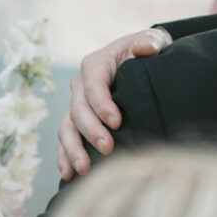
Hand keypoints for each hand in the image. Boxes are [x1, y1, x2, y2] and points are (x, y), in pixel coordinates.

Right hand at [56, 29, 171, 177]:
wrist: (141, 62)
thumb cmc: (147, 52)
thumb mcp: (152, 41)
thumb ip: (150, 41)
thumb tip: (145, 48)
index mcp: (95, 64)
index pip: (94, 85)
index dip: (102, 105)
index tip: (118, 123)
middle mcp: (80, 85)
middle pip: (78, 110)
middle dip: (91, 131)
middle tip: (108, 148)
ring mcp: (76, 104)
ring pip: (67, 128)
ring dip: (73, 149)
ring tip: (84, 169)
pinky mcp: (77, 121)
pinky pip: (65, 139)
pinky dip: (64, 157)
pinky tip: (69, 175)